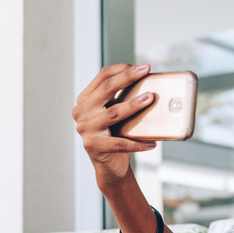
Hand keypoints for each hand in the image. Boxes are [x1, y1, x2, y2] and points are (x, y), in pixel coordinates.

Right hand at [72, 63, 156, 187]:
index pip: (102, 77)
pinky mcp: (94, 146)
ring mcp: (86, 129)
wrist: (109, 166)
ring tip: (150, 99)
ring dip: (133, 105)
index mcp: (85, 100)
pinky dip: (138, 143)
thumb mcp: (115, 113)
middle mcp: (81, 112)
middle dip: (128, 77)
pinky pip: (120, 143)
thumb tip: (149, 82)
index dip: (122, 69)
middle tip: (146, 71)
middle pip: (106, 89)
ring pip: (113, 113)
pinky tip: (152, 142)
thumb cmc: (116, 135)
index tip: (142, 66)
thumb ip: (122, 98)